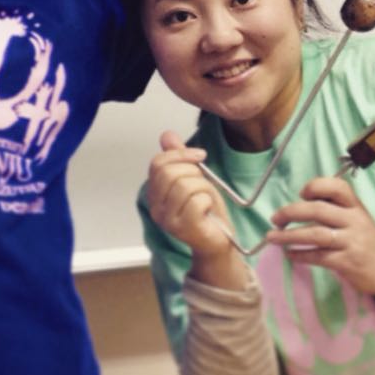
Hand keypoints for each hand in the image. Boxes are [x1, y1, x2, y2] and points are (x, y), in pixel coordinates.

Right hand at [147, 131, 236, 258]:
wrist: (219, 240)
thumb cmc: (207, 211)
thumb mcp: (194, 178)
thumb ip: (179, 158)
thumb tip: (167, 135)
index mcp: (155, 193)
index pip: (158, 163)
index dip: (181, 154)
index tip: (200, 156)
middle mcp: (155, 208)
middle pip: (170, 173)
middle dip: (194, 172)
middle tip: (203, 184)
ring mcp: (167, 220)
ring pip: (186, 186)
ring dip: (204, 188)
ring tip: (206, 199)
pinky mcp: (183, 229)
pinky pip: (197, 201)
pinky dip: (208, 201)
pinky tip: (207, 210)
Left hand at [267, 176, 374, 294]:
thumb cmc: (367, 240)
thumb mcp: (357, 218)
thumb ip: (335, 209)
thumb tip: (301, 203)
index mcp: (355, 206)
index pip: (337, 187)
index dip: (316, 186)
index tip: (301, 194)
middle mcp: (354, 220)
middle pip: (318, 210)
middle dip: (291, 212)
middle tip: (275, 219)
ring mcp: (351, 242)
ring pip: (315, 234)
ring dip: (289, 236)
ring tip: (272, 237)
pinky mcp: (348, 262)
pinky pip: (318, 256)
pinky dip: (300, 254)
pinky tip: (290, 254)